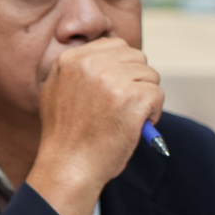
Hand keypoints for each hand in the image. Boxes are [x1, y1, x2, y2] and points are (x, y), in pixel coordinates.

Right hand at [26, 37, 163, 214]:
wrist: (68, 168)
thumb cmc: (65, 138)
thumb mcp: (56, 92)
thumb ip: (77, 70)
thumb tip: (110, 59)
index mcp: (70, 59)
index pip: (114, 45)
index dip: (122, 69)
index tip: (115, 91)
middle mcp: (91, 64)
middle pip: (137, 57)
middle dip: (137, 81)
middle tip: (125, 107)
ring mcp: (112, 80)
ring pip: (150, 75)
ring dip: (146, 97)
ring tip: (128, 119)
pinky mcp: (133, 98)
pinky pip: (158, 94)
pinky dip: (153, 113)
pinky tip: (137, 127)